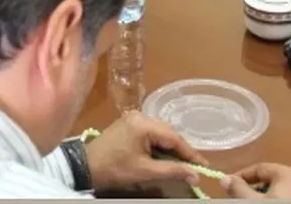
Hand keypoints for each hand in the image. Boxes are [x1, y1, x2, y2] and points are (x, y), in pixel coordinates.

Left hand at [84, 111, 208, 191]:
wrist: (86, 166)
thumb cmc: (115, 168)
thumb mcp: (145, 171)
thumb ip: (172, 170)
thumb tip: (195, 175)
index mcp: (143, 124)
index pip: (174, 137)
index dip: (191, 153)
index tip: (205, 166)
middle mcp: (140, 115)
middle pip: (168, 133)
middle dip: (182, 151)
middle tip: (195, 167)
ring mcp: (133, 118)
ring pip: (161, 133)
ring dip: (171, 148)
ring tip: (183, 164)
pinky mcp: (129, 124)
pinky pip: (151, 133)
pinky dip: (160, 145)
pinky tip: (166, 157)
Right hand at [221, 163, 290, 198]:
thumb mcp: (254, 202)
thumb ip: (238, 190)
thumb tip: (226, 180)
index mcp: (289, 174)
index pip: (259, 168)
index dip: (242, 177)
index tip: (230, 186)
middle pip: (274, 181)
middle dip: (257, 190)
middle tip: (244, 200)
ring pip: (286, 193)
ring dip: (271, 199)